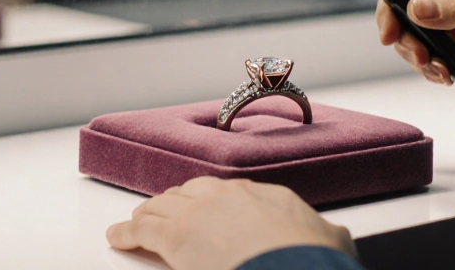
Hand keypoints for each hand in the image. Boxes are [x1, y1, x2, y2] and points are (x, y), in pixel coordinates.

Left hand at [107, 177, 354, 269]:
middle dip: (179, 202)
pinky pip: (141, 231)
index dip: (215, 202)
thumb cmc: (310, 258)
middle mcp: (227, 195)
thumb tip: (338, 237)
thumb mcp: (332, 240)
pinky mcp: (174, 237)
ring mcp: (198, 212)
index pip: (231, 193)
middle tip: (168, 210)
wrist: (291, 265)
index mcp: (264, 194)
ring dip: (150, 213)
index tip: (211, 208)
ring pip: (163, 206)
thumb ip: (329, 234)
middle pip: (192, 192)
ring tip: (139, 220)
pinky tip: (116, 237)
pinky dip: (125, 234)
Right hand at [378, 0, 454, 94]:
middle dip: (404, 31)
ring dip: (418, 53)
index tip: (390, 25)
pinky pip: (439, 57)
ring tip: (436, 69)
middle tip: (415, 54)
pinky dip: (433, 69)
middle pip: (410, 4)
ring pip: (420, 34)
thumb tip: (415, 9)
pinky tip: (447, 76)